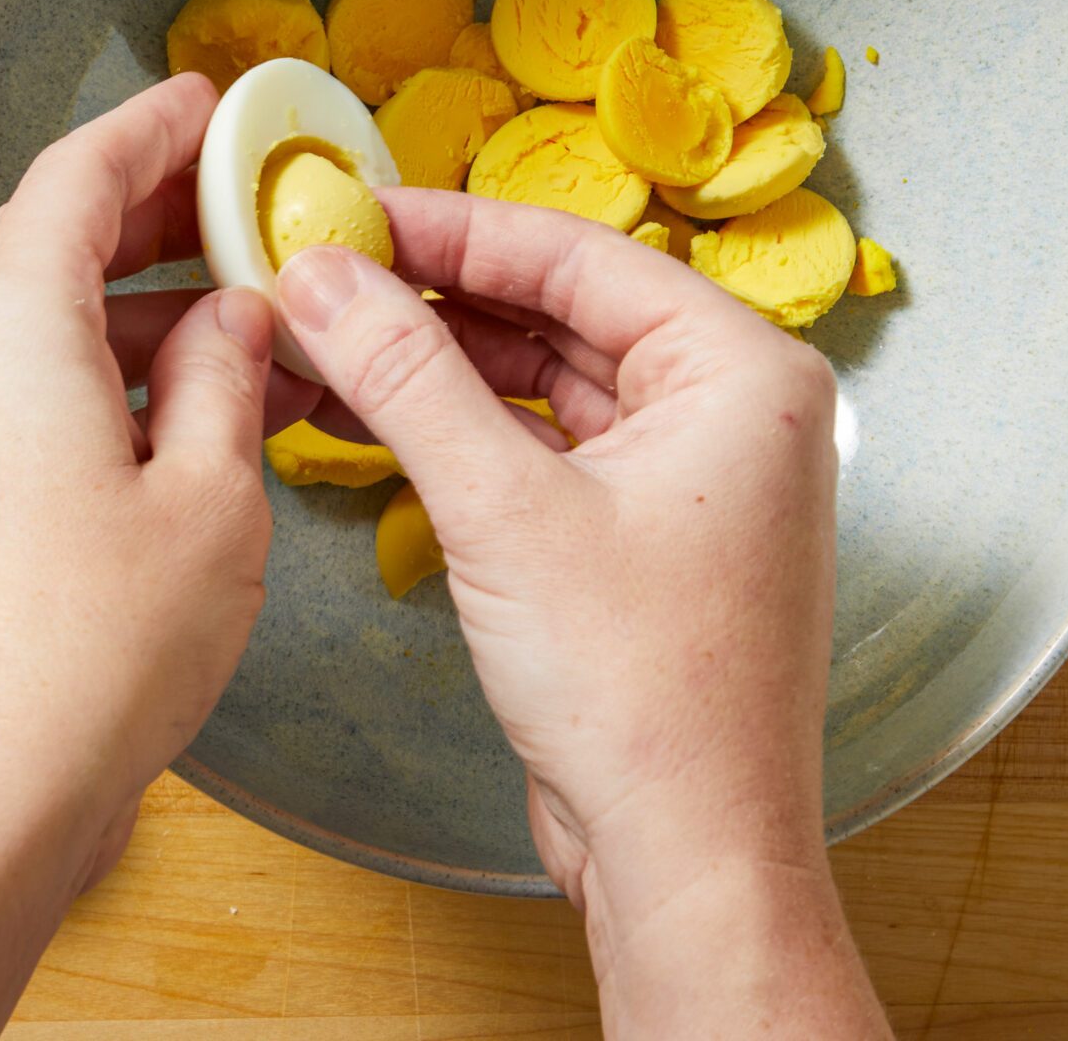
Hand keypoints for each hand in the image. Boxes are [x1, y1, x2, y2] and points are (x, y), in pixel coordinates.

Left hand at [0, 71, 314, 888]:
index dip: (153, 128)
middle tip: (250, 204)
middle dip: (157, 215)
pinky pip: (33, 393)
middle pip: (53, 238)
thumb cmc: (96, 643)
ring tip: (262, 327)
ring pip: (48, 322)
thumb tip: (233, 315)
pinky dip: (114, 379)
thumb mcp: (208, 491)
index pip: (78, 173)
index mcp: (11, 318)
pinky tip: (204, 414)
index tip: (213, 104)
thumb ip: (224, 373)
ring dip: (148, 311)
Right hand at [277, 195, 885, 1036]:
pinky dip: (461, 430)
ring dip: (439, 363)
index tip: (356, 212)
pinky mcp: (641, 540)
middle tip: (326, 274)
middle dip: (436, 296)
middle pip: (561, 309)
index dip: (454, 229)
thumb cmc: (647, 695)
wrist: (686, 855)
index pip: (580, 254)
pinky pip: (543, 447)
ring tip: (329, 339)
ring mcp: (688, 480)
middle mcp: (732, 414)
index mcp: (743, 375)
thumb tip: (324, 277)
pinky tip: (374, 415)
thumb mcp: (502, 509)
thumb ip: (405, 376)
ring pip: (545, 379)